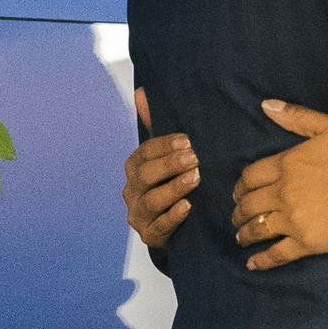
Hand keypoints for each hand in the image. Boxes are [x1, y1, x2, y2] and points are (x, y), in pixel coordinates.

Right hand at [124, 92, 197, 249]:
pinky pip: (159, 228)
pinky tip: (188, 207)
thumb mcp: (169, 155)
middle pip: (145, 176)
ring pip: (151, 202)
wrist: (179, 225)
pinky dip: (173, 217)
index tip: (187, 140)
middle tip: (195, 157)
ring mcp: (139, 215)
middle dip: (170, 165)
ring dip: (174, 188)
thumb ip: (156, 124)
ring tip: (195, 178)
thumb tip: (141, 92)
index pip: (143, 152)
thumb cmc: (174, 182)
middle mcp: (132, 191)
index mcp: (135, 168)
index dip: (164, 145)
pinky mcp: (150, 236)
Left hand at [232, 100, 327, 266]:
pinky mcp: (308, 243)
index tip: (239, 192)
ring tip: (241, 237)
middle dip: (238, 211)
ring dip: (244, 234)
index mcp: (288, 163)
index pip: (250, 176)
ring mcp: (295, 220)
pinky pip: (276, 254)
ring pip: (257, 229)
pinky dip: (261, 260)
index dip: (240, 186)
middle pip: (248, 204)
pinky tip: (252, 263)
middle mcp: (285, 192)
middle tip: (237, 216)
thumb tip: (266, 105)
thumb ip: (298, 117)